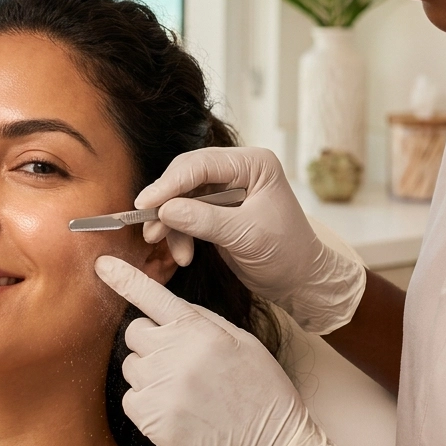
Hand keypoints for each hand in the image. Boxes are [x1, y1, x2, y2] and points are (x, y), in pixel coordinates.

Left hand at [96, 255, 364, 445]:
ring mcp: (160, 389)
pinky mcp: (151, 421)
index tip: (101, 264)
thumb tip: (164, 308)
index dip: (123, 278)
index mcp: (198, 330)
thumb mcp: (241, 341)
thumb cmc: (262, 391)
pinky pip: (130, 398)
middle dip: (151, 341)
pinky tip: (178, 412)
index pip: (151, 296)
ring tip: (186, 391)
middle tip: (181, 361)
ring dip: (149, 373)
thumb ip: (200, 320)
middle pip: (133, 332)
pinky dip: (147, 403)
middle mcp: (174, 355)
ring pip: (131, 366)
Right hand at [138, 147, 365, 334]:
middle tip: (146, 223)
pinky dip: (179, 233)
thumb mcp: (246, 237)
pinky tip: (183, 255)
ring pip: (182, 196)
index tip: (145, 203)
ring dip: (168, 221)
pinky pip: (186, 214)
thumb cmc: (287, 254)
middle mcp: (238, 170)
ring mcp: (226, 188)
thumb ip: (204, 220)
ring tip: (157, 242)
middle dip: (165, 202)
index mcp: (253, 164)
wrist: (300, 281)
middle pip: (187, 176)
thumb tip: (166, 210)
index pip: (201, 164)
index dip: (170, 183)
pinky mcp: (216, 209)